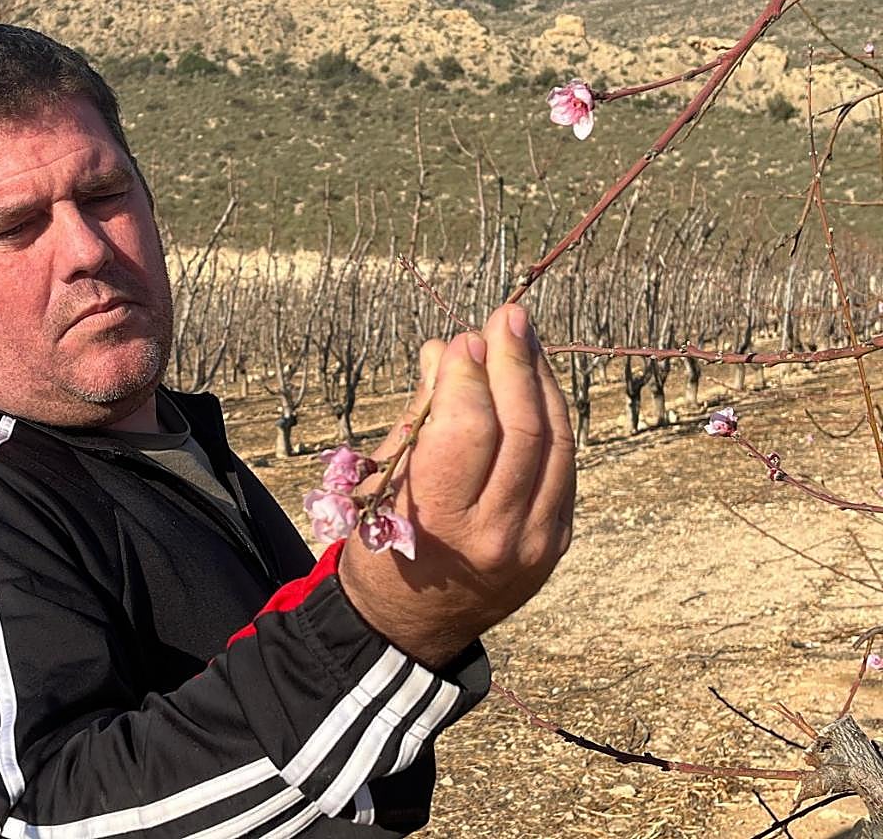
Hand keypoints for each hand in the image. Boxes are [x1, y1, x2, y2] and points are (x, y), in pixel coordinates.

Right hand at [339, 304, 575, 668]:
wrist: (410, 628)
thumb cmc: (381, 547)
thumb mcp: (381, 484)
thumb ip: (420, 417)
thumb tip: (446, 351)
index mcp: (440, 523)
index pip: (469, 430)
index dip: (469, 375)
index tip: (461, 339)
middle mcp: (496, 536)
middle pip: (521, 429)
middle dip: (514, 363)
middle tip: (506, 318)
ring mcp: (536, 543)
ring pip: (555, 443)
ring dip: (541, 381)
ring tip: (524, 337)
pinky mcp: (556, 542)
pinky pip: (564, 466)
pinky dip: (552, 418)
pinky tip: (537, 384)